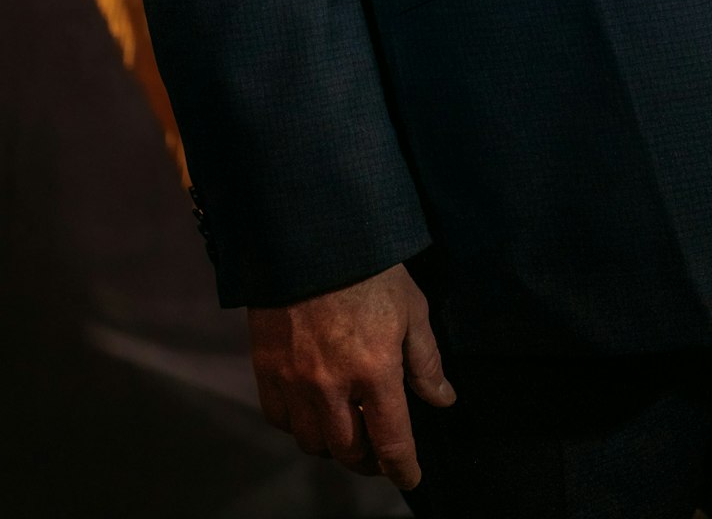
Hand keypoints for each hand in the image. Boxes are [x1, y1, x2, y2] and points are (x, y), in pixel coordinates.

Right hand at [247, 261, 455, 491]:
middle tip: (379, 453)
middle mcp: (332, 385)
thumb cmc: (370, 268)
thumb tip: (443, 400)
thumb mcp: (412, 307)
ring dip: (334, 446)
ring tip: (348, 432)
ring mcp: (295, 380)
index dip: (404, 469)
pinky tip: (312, 412)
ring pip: (312, 442)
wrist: (311, 235)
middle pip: (349, 451)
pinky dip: (298, 425)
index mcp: (375, 370)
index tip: (410, 478)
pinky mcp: (267, 368)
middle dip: (368, 461)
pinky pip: (279, 419)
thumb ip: (426, 360)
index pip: (392, 442)